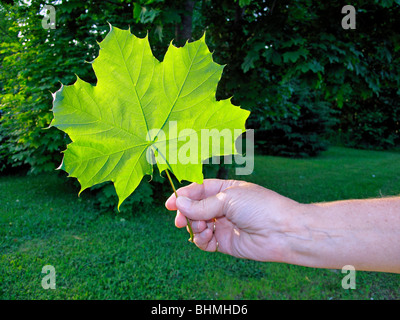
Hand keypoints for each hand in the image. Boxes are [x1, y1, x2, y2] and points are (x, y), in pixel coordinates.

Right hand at [165, 179, 301, 261]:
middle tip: (180, 221)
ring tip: (202, 228)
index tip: (169, 203)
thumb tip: (179, 204)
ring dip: (194, 227)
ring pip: (198, 225)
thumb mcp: (228, 199)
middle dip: (185, 214)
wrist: (282, 232)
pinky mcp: (225, 243)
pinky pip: (205, 242)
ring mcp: (223, 225)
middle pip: (195, 209)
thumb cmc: (260, 207)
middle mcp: (223, 207)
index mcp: (225, 190)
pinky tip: (207, 238)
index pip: (198, 190)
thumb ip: (202, 204)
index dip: (183, 196)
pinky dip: (201, 241)